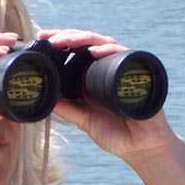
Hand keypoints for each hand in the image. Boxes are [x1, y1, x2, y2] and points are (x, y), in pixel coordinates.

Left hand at [41, 29, 178, 161]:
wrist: (142, 148)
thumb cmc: (117, 134)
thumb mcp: (84, 121)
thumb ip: (68, 110)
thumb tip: (46, 98)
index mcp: (95, 74)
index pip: (77, 50)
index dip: (61, 40)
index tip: (42, 37)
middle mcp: (109, 67)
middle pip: (88, 42)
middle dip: (68, 36)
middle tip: (51, 38)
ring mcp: (123, 68)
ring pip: (104, 43)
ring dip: (85, 39)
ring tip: (68, 41)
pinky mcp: (137, 73)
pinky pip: (124, 56)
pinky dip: (109, 51)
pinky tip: (95, 52)